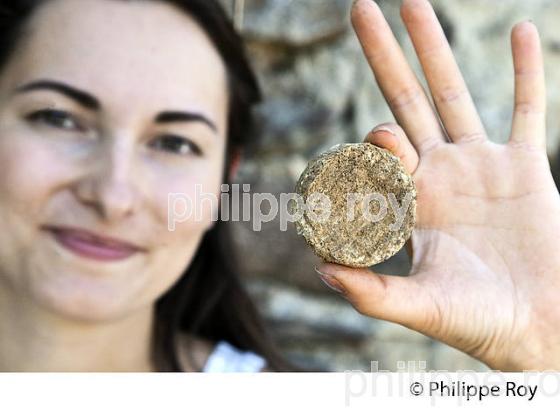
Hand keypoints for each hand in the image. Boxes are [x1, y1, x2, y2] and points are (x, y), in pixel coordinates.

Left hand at [315, 0, 559, 370]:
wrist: (535, 327)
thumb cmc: (476, 322)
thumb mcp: (419, 307)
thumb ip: (371, 293)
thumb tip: (321, 271)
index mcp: (409, 199)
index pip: (376, 149)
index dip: (370, 141)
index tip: (378, 153)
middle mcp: (440, 173)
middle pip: (404, 99)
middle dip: (383, 55)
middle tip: (359, 7)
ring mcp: (482, 166)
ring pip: (454, 92)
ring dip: (434, 47)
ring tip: (412, 2)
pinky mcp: (526, 168)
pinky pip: (528, 109)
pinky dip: (527, 73)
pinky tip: (522, 31)